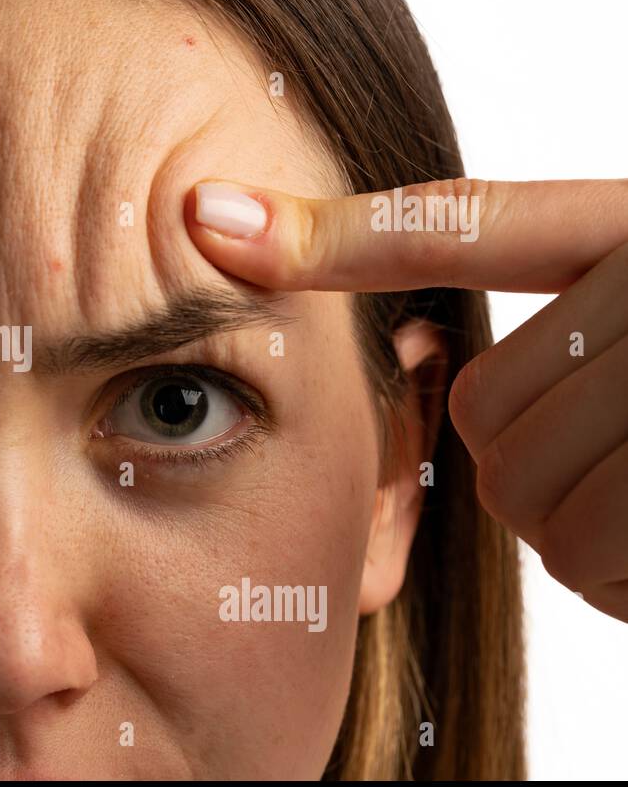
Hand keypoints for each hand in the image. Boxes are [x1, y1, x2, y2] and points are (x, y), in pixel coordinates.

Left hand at [186, 177, 627, 620]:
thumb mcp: (619, 301)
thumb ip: (524, 279)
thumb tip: (314, 266)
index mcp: (623, 234)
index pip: (456, 230)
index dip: (330, 236)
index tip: (200, 218)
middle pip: (483, 413)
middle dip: (533, 453)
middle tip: (624, 446)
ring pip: (522, 488)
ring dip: (580, 516)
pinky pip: (584, 550)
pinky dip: (621, 568)